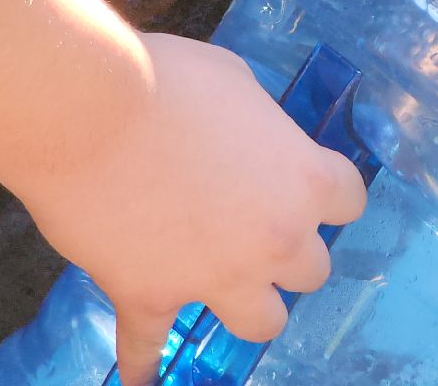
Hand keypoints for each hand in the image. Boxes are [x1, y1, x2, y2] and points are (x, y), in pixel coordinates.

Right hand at [11, 34, 367, 385]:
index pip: (350, 202)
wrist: (87, 111)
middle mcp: (273, 238)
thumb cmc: (165, 80)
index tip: (308, 190)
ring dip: (248, 308)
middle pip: (312, 271)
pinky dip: (141, 361)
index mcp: (304, 179)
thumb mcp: (235, 82)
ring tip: (228, 295)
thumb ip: (257, 124)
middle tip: (259, 235)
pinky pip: (147, 348)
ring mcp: (213, 276)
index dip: (328, 196)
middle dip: (289, 254)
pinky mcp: (149, 296)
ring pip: (261, 322)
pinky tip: (141, 374)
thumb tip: (248, 135)